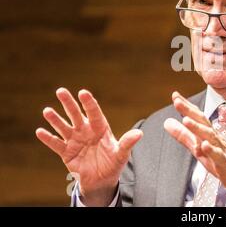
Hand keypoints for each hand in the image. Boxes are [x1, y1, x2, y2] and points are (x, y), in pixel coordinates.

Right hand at [35, 88, 142, 205]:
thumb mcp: (121, 154)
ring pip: (64, 127)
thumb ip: (127, 143)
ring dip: (55, 119)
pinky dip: (48, 139)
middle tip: (61, 91)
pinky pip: (56, 144)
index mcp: (100, 128)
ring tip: (47, 111)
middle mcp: (86, 131)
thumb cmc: (113, 163)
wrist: (102, 180)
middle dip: (69, 103)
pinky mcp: (66, 152)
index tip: (83, 92)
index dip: (88, 102)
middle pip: (76, 115)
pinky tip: (40, 131)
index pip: (94, 112)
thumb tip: (139, 133)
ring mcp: (75, 140)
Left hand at [164, 91, 225, 198]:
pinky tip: (204, 145)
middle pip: (203, 123)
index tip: (176, 96)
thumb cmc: (222, 161)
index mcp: (209, 135)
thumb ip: (184, 136)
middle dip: (190, 112)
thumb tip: (168, 123)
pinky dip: (211, 151)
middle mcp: (216, 140)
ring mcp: (222, 151)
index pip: (198, 117)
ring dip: (198, 128)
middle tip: (178, 102)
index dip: (187, 107)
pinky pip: (219, 157)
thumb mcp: (199, 149)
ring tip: (186, 120)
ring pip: (210, 137)